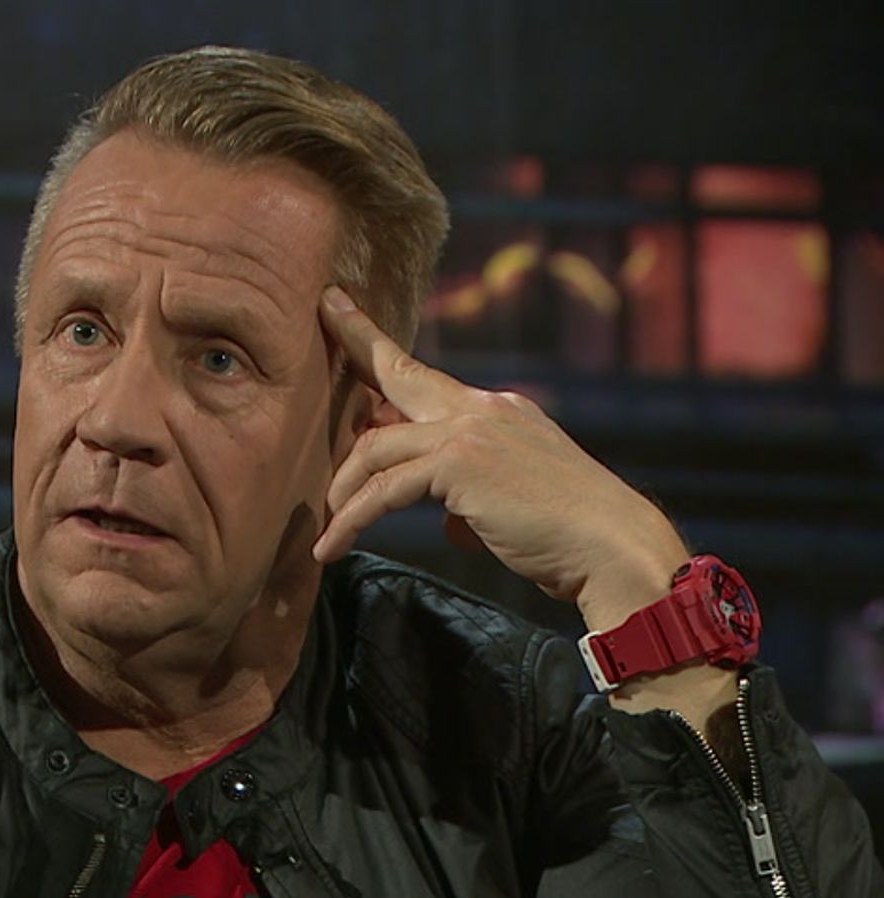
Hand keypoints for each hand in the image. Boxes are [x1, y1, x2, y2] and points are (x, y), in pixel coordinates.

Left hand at [311, 286, 687, 630]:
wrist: (613, 550)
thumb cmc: (569, 539)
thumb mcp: (511, 504)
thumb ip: (473, 496)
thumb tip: (449, 519)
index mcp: (499, 412)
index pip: (427, 375)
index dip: (380, 343)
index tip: (345, 308)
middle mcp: (485, 409)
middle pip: (400, 375)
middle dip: (355, 343)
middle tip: (321, 311)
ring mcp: (472, 431)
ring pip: (377, 447)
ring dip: (344, 491)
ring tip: (326, 528)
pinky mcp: (459, 464)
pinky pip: (384, 489)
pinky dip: (352, 521)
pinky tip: (333, 547)